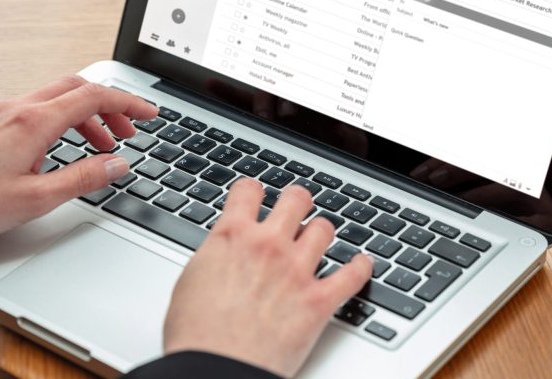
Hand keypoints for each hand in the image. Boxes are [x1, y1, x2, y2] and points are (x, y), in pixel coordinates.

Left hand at [0, 75, 157, 240]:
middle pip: (78, 88)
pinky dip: (66, 120)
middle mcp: (19, 109)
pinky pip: (42, 108)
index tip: (150, 114)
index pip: (93, 97)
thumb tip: (118, 164)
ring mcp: (6, 113)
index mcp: (33, 122)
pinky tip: (68, 148)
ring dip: (89, 115)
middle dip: (111, 105)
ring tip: (105, 144)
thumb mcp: (39, 199)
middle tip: (130, 130)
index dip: (128, 103)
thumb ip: (84, 178)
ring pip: (60, 97)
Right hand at [163, 178, 372, 377]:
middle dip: (297, 201)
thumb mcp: (190, 281)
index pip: (249, 191)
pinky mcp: (318, 301)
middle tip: (296, 208)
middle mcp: (268, 245)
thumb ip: (214, 257)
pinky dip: (360, 267)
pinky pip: (352, 275)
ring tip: (320, 238)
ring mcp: (297, 271)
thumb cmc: (196, 335)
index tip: (255, 195)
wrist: (216, 370)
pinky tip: (361, 264)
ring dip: (322, 232)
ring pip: (324, 229)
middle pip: (296, 200)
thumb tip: (221, 253)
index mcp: (232, 237)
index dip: (252, 191)